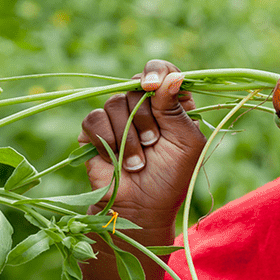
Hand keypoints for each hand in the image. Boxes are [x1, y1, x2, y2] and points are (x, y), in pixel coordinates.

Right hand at [78, 60, 204, 239]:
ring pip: (114, 103)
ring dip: (128, 137)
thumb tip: (171, 77)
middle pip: (135, 86)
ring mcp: (118, 117)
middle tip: (152, 144)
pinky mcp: (95, 131)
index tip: (152, 86)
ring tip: (137, 162)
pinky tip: (115, 160)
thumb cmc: (170, 178)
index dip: (157, 72)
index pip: (163, 71)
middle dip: (145, 119)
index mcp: (170, 103)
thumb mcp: (186, 143)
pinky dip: (106, 140)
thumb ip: (177, 109)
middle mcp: (144, 105)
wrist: (140, 208)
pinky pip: (94, 119)